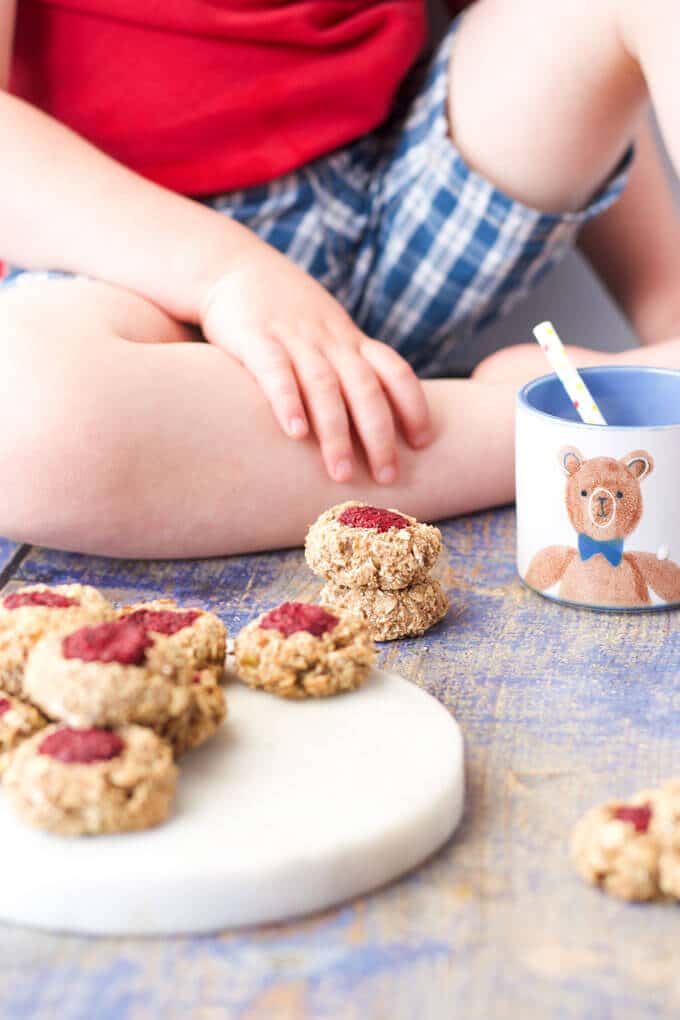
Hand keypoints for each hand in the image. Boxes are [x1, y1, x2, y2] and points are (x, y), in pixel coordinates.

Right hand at [200, 240, 431, 483]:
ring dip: (336, 433)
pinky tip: (295, 433)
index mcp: (349, 340)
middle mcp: (329, 340)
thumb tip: (375, 418)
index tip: (422, 443)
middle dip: (379, 436)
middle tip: (386, 477)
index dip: (413, 406)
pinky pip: (275, 371)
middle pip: (365, 388)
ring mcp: (294, 337)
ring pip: (324, 387)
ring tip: (340, 473)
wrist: (231, 265)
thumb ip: (348, 366)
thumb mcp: (326, 331)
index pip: (395, 371)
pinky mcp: (255, 337)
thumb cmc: (283, 310)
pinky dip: (287, 401)